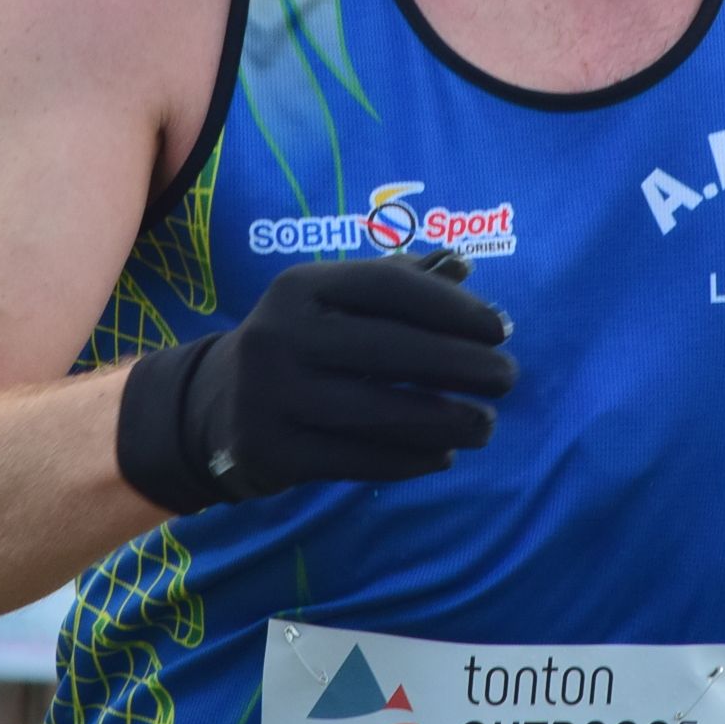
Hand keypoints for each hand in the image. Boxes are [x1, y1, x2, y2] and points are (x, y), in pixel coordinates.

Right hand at [114, 252, 514, 513]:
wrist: (216, 407)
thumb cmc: (300, 344)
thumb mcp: (332, 303)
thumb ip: (396, 282)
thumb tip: (465, 264)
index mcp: (300, 287)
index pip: (390, 287)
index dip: (453, 307)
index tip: (500, 329)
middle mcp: (281, 336)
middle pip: (391, 350)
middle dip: (462, 364)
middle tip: (508, 379)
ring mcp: (273, 396)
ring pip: (379, 411)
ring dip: (446, 419)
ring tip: (487, 424)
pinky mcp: (274, 451)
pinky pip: (358, 458)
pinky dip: (409, 459)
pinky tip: (443, 454)